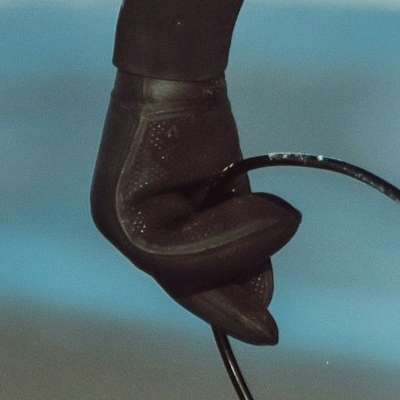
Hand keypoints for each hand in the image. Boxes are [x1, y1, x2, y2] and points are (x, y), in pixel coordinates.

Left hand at [92, 75, 300, 343]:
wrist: (179, 67)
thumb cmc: (200, 123)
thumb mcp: (224, 190)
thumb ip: (232, 240)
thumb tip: (257, 297)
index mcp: (140, 226)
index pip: (186, 281)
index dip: (226, 309)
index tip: (267, 333)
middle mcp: (118, 227)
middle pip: (185, 282)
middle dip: (233, 297)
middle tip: (272, 316)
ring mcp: (113, 219)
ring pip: (183, 269)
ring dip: (241, 250)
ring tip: (286, 219)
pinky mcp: (119, 205)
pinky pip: (174, 246)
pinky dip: (226, 232)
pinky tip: (263, 207)